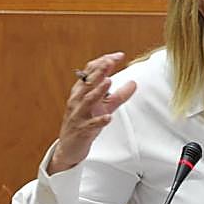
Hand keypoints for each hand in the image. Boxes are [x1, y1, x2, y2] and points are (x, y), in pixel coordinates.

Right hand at [47, 51, 136, 173]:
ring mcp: (79, 115)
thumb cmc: (85, 122)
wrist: (69, 147)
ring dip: (97, 91)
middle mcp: (77, 101)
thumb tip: (134, 83)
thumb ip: (119, 95)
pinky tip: (108, 118)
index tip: (118, 56)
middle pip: (87, 83)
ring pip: (87, 101)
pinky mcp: (81, 131)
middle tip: (109, 62)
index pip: (90, 72)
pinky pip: (90, 125)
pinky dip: (99, 121)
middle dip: (98, 71)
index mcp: (81, 91)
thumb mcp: (104, 107)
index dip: (103, 62)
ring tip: (108, 82)